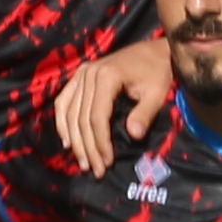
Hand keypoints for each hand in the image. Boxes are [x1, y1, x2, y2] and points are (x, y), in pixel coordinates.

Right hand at [52, 37, 173, 172]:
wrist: (156, 51)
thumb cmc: (159, 73)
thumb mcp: (157, 93)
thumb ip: (144, 114)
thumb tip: (133, 136)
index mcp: (106, 76)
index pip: (97, 116)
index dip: (100, 142)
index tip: (107, 162)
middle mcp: (88, 73)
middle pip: (81, 117)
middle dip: (88, 147)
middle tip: (95, 170)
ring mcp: (81, 73)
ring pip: (69, 112)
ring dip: (74, 140)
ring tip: (83, 162)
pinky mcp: (80, 75)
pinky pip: (64, 101)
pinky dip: (63, 122)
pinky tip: (67, 141)